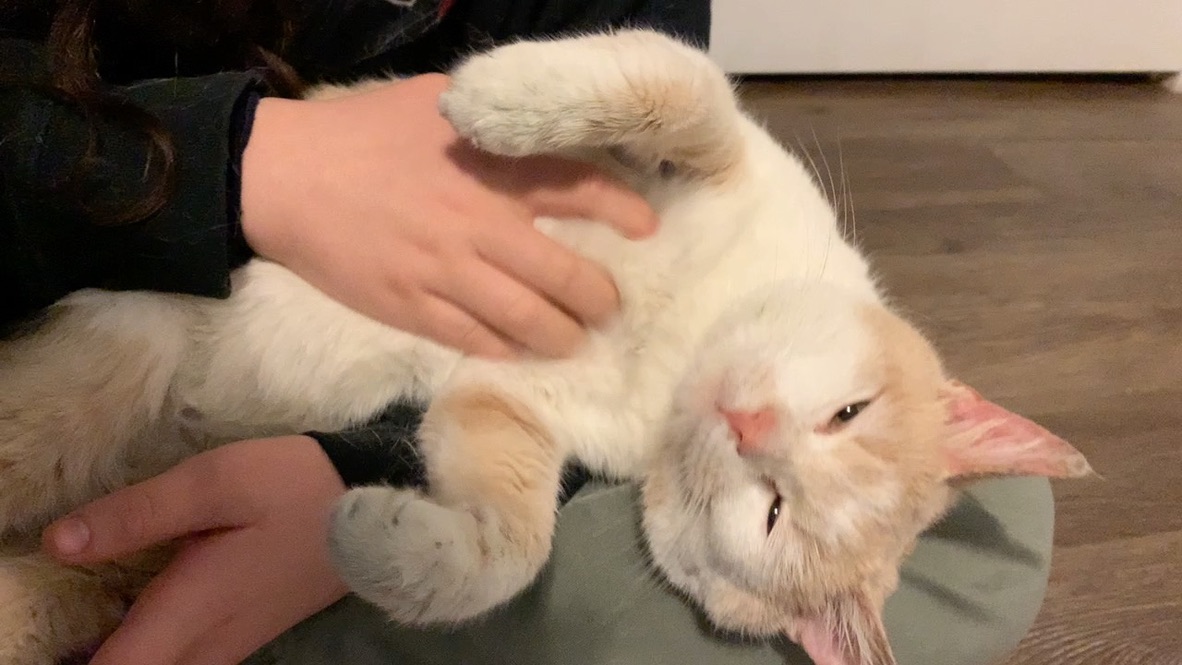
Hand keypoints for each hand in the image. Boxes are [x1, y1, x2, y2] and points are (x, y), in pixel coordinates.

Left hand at [42, 436, 347, 664]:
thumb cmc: (293, 486)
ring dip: (120, 658)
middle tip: (51, 641)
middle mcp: (209, 642)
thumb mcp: (216, 480)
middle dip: (90, 663)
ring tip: (78, 636)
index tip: (42, 649)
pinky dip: (146, 653)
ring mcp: (232, 643)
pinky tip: (129, 625)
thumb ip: (139, 513)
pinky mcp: (246, 634)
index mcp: (193, 608)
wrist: (375, 499)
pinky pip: (182, 663)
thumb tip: (58, 543)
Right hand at [240, 73, 657, 359]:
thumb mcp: (436, 101)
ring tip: (574, 339)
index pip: (581, 190)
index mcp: (491, 169)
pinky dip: (506, 351)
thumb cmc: (362, 133)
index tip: (645, 228)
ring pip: (527, 322)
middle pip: (566, 276)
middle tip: (610, 306)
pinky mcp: (412, 309)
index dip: (623, 211)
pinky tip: (519, 352)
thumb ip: (494, 118)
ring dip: (562, 336)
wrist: (283, 177)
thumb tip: (544, 129)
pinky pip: (474, 341)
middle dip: (600, 299)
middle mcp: (480, 225)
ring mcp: (446, 274)